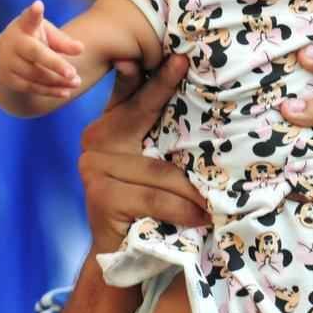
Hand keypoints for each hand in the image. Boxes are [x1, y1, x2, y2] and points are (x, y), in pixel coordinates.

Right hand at [0, 0, 83, 98]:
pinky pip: (33, 87)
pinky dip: (51, 91)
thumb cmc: (32, 40)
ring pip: (37, 74)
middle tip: (72, 72)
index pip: (28, 18)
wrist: (3, 59)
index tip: (38, 5)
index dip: (33, 12)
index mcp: (23, 26)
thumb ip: (62, 41)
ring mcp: (9, 63)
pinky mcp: (10, 80)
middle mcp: (13, 43)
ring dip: (58, 80)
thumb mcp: (45, 34)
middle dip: (54, 63)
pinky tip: (67, 92)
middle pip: (36, 54)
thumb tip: (80, 49)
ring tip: (77, 81)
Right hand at [78, 55, 208, 252]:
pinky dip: (181, 209)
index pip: (134, 96)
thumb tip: (176, 79)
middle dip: (165, 95)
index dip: (155, 77)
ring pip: (158, 170)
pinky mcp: (101, 197)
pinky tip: (202, 217)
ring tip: (218, 198)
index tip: (178, 57)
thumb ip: (155, 127)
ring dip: (192, 189)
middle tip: (192, 75)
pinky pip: (154, 198)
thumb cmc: (144, 201)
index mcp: (108, 127)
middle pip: (141, 117)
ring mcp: (93, 169)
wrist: (120, 254)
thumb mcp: (151, 160)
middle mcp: (94, 141)